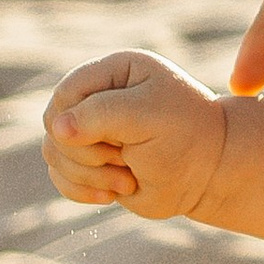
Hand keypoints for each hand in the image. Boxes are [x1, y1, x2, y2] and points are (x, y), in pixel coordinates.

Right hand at [43, 52, 227, 221]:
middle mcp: (98, 96)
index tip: (115, 137)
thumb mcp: (148, 115)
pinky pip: (59, 176)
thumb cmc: (185, 135)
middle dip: (87, 151)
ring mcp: (91, 129)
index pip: (67, 93)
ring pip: (54, 153)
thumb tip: (57, 128)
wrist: (208, 172)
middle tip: (127, 156)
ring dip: (89, 174)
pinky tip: (116, 192)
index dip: (77, 120)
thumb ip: (102, 114)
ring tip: (129, 178)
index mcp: (116, 71)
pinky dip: (82, 190)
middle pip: (54, 125)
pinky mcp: (89, 160)